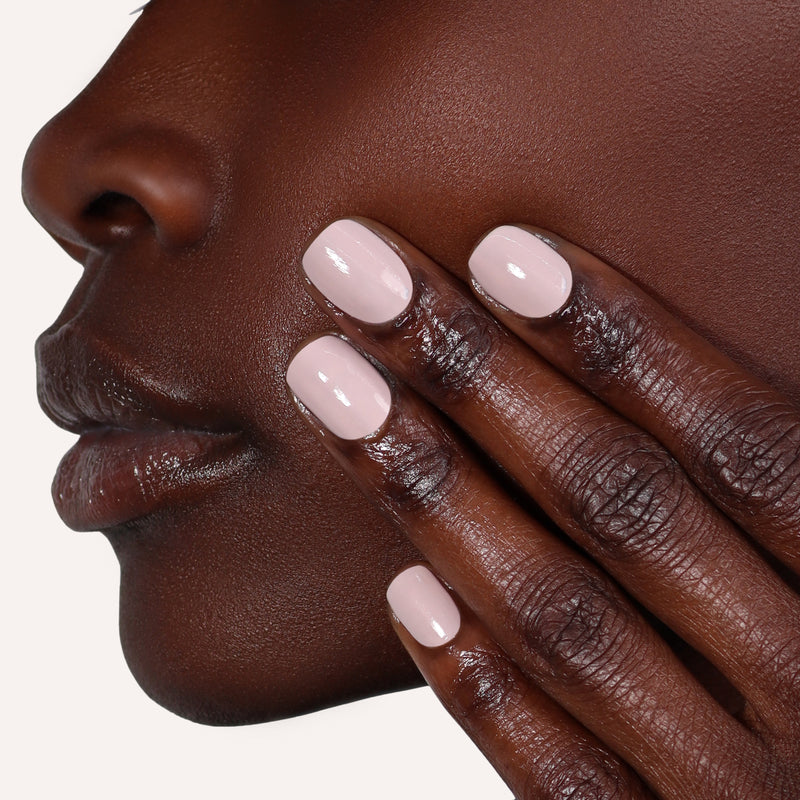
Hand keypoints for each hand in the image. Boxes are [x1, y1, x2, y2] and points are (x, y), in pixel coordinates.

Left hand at [286, 218, 799, 798]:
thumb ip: (769, 501)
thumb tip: (644, 368)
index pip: (743, 441)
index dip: (622, 341)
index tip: (498, 247)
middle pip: (623, 505)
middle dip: (477, 374)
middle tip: (355, 270)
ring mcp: (737, 790)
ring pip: (566, 622)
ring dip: (435, 492)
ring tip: (327, 379)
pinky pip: (561, 779)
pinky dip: (481, 685)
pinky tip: (402, 594)